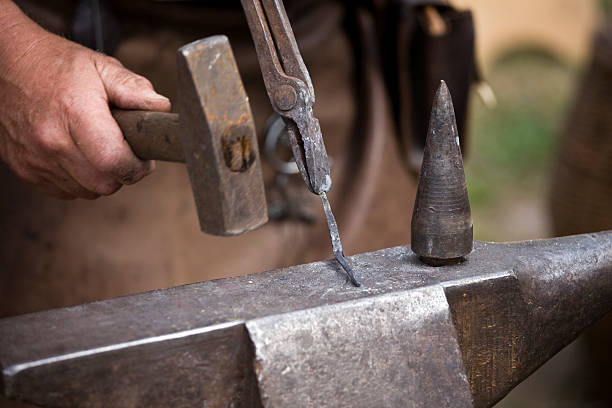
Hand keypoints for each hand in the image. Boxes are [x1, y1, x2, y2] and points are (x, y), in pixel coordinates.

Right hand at [0, 2, 170, 198]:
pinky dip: (79, 180)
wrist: (6, 65)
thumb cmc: (56, 65)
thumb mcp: (101, 67)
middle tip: (124, 151)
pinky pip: (66, 191)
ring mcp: (35, 158)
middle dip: (122, 173)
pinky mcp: (25, 169)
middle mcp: (51, 141)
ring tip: (99, 149)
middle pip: (104, 184)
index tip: (143, 157)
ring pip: (87, 191)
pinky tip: (79, 155)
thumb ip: (134, 89)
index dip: (138, 166)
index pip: (115, 163)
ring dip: (101, 177)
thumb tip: (160, 108)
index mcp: (75, 114)